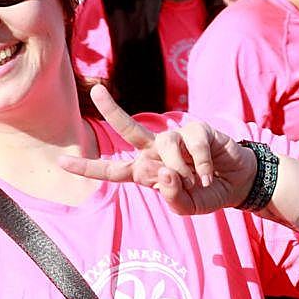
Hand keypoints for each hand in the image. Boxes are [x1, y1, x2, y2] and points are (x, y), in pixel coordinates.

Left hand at [56, 86, 257, 215]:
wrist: (237, 183)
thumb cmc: (205, 193)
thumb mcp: (187, 207)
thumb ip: (171, 196)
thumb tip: (163, 173)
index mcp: (146, 171)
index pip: (112, 171)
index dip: (88, 169)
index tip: (61, 162)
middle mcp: (155, 150)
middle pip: (129, 129)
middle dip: (112, 110)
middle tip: (98, 92)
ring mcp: (176, 138)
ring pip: (165, 145)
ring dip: (181, 168)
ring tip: (195, 181)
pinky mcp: (197, 130)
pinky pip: (192, 144)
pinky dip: (200, 164)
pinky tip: (207, 173)